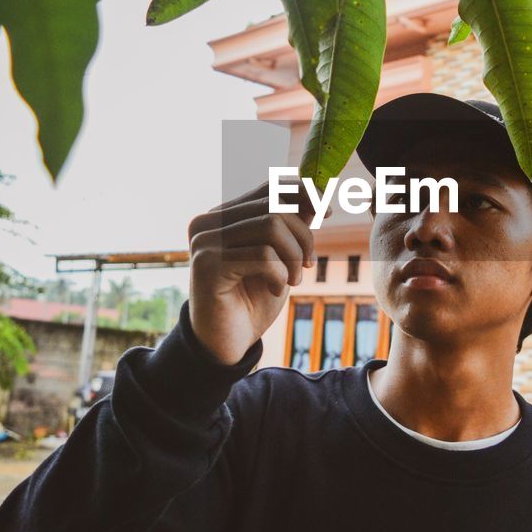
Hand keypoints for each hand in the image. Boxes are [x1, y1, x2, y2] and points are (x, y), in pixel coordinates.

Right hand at [187, 180, 321, 364]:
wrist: (227, 344)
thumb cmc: (253, 299)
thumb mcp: (280, 257)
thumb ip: (290, 226)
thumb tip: (317, 196)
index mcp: (222, 215)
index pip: (268, 187)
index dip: (304, 194)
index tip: (327, 212)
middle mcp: (207, 223)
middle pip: (274, 206)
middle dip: (304, 234)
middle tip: (307, 264)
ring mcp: (204, 242)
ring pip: (271, 225)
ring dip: (293, 255)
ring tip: (294, 279)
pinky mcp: (207, 265)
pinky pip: (263, 255)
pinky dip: (280, 274)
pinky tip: (276, 289)